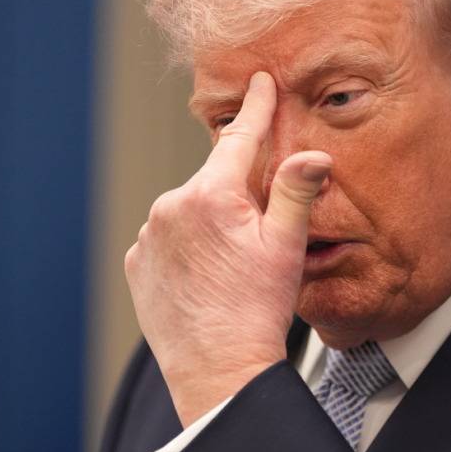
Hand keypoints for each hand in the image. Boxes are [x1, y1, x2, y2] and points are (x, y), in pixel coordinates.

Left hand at [125, 72, 333, 426]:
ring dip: (207, 222)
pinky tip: (203, 276)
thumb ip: (296, 193)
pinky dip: (183, 246)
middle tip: (256, 236)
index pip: (239, 138)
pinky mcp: (136, 263)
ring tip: (228, 267)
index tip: (260, 82)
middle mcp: (169, 207)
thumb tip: (314, 155)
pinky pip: (164, 239)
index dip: (256, 108)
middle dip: (235, 193)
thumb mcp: (286, 248)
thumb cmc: (257, 311)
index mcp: (211, 195)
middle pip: (213, 181)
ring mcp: (147, 236)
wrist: (217, 370)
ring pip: (187, 211)